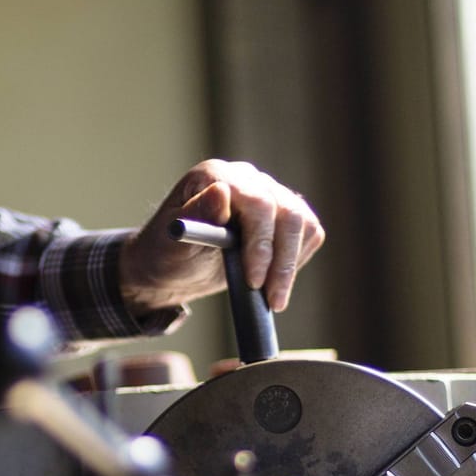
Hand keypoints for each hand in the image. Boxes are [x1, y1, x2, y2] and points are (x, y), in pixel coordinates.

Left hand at [119, 160, 324, 314]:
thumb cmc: (167, 252)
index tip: (253, 280)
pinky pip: (308, 233)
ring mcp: (269, 194)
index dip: (261, 244)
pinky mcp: (283, 214)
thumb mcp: (172, 241)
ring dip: (290, 266)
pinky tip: (274, 279)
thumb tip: (222, 193)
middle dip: (281, 262)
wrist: (175, 266)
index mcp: (217, 176)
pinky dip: (296, 261)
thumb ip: (197, 215)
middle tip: (270, 299)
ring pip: (303, 225)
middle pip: (288, 214)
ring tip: (270, 297)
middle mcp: (247, 178)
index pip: (259, 203)